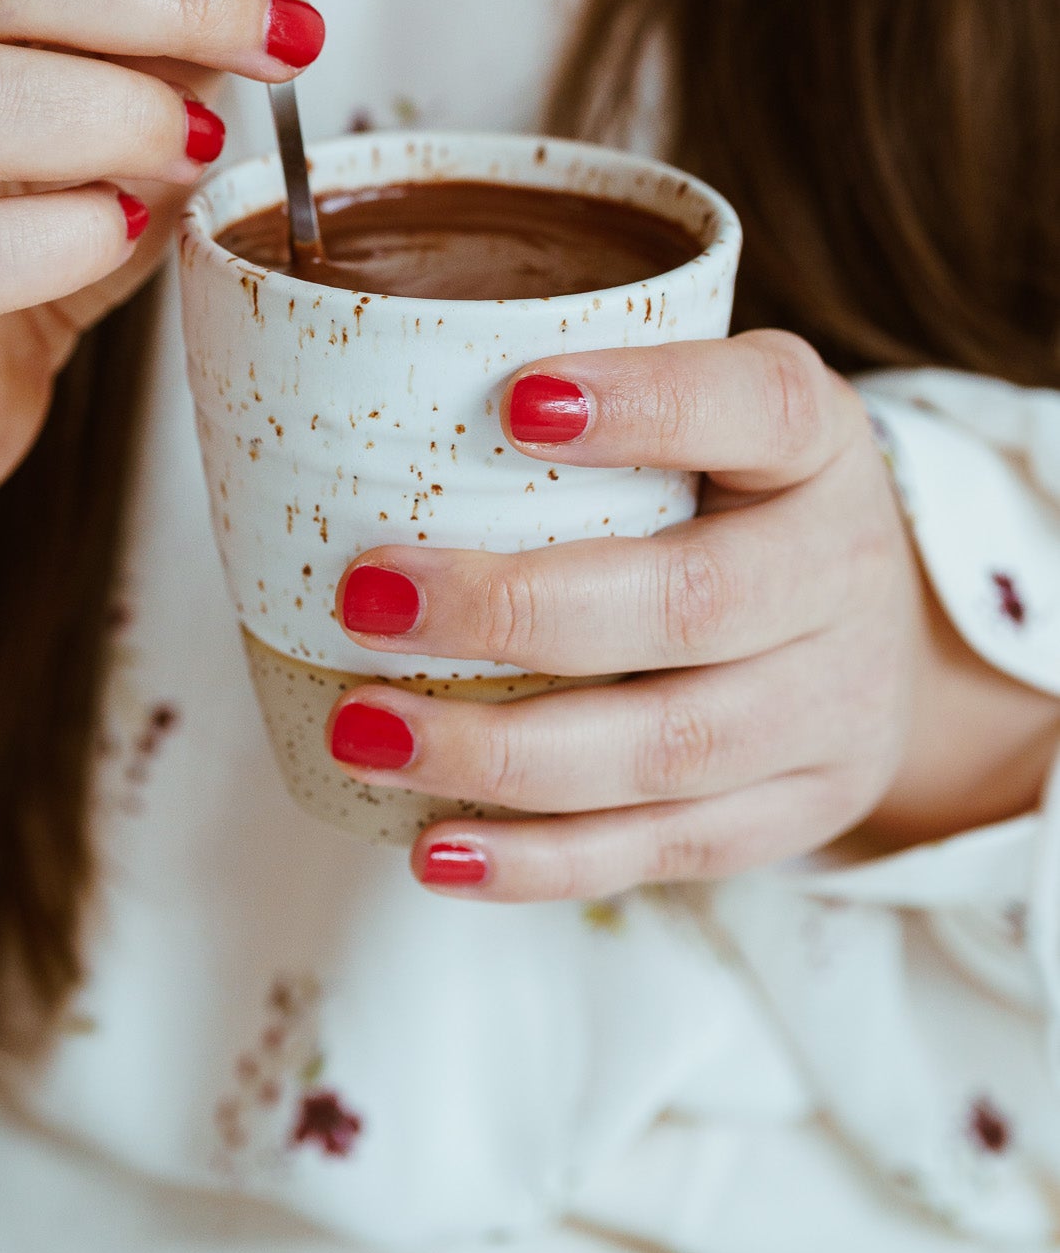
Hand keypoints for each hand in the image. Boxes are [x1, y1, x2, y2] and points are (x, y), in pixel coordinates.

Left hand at [330, 331, 1059, 899]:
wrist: (887, 630)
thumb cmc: (742, 496)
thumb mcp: (715, 413)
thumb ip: (605, 392)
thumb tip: (381, 403)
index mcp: (819, 443)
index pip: (761, 407)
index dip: (648, 405)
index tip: (515, 402)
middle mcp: (843, 571)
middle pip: (694, 603)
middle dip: (513, 609)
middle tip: (369, 598)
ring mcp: (832, 708)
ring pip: (669, 748)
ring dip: (499, 750)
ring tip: (365, 729)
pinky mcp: (798, 812)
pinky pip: (665, 849)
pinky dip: (542, 860)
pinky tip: (437, 848)